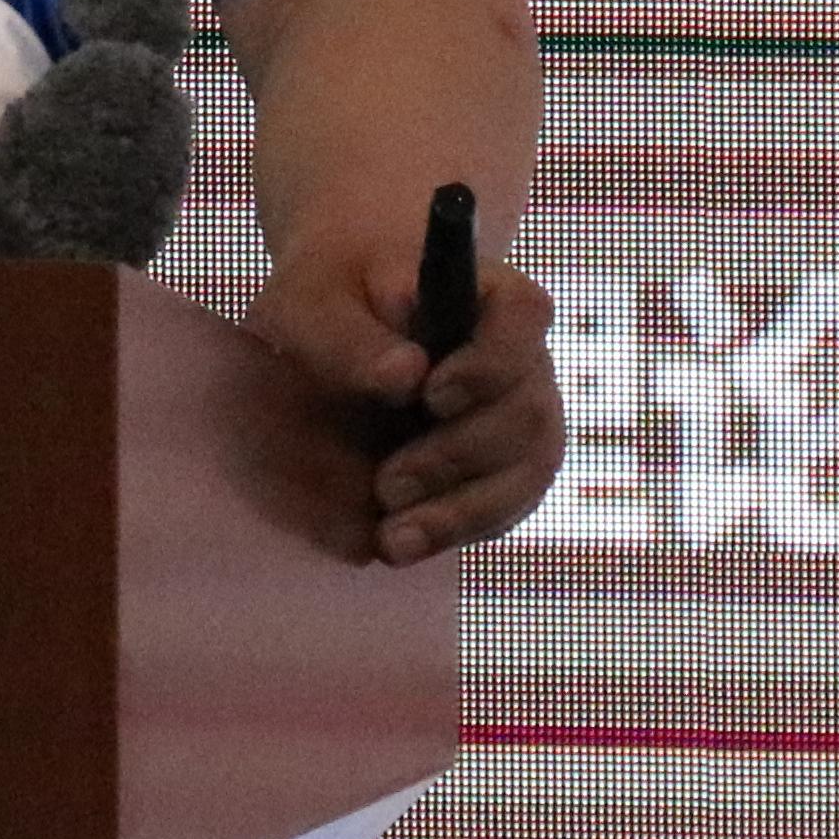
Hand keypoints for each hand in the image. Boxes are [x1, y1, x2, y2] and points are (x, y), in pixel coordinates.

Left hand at [252, 225, 564, 565]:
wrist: (327, 335)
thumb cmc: (326, 301)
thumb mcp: (311, 304)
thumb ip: (350, 336)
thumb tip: (405, 377)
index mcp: (487, 295)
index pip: (524, 317)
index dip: (490, 363)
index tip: (432, 395)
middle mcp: (520, 358)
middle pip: (527, 413)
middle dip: (459, 457)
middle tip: (389, 483)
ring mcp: (519, 417)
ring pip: (527, 474)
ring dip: (463, 511)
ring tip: (393, 537)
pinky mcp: (500, 469)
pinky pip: (504, 508)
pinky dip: (456, 530)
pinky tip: (400, 544)